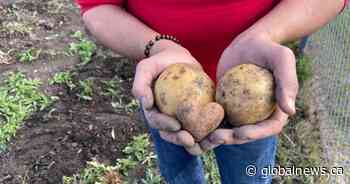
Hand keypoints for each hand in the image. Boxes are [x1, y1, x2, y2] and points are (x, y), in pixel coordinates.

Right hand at [132, 41, 203, 154]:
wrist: (176, 57)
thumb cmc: (158, 62)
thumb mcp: (145, 68)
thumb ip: (140, 84)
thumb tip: (145, 104)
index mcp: (153, 111)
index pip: (157, 121)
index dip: (165, 126)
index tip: (176, 125)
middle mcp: (166, 117)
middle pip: (171, 133)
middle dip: (179, 140)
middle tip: (190, 140)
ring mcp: (180, 117)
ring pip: (187, 134)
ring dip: (196, 141)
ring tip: (205, 142)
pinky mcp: (195, 114)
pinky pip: (202, 124)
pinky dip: (209, 130)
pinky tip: (218, 131)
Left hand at [200, 34, 298, 150]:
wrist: (248, 43)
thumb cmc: (268, 48)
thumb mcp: (282, 59)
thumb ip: (288, 82)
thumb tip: (290, 111)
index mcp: (276, 108)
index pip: (269, 127)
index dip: (255, 134)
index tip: (239, 133)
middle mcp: (260, 113)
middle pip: (247, 132)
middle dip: (232, 139)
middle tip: (215, 137)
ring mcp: (242, 111)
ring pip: (230, 127)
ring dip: (218, 134)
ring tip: (203, 135)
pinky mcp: (227, 105)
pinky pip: (217, 115)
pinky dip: (208, 121)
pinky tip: (194, 123)